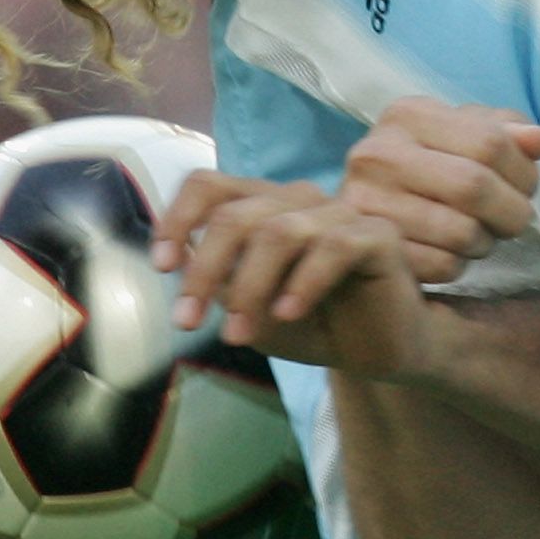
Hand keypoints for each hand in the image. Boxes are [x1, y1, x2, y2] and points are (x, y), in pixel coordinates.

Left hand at [152, 174, 441, 373]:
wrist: (378, 352)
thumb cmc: (312, 324)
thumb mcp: (248, 309)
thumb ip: (217, 284)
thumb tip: (176, 263)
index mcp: (263, 206)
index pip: (210, 186)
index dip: (178, 218)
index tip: (161, 266)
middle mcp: (298, 200)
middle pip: (237, 214)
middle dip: (204, 270)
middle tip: (189, 322)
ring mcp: (340, 213)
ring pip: (280, 231)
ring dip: (250, 286)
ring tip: (240, 335)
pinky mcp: (378, 235)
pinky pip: (334, 246)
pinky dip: (304, 282)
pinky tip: (289, 314)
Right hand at [338, 99, 539, 283]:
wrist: (365, 215)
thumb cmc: (430, 168)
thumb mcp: (464, 137)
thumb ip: (507, 134)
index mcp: (408, 114)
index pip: (490, 142)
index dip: (524, 171)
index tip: (526, 185)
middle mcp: (377, 153)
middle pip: (475, 186)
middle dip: (511, 211)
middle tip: (513, 219)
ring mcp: (365, 203)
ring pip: (462, 232)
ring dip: (486, 241)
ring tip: (479, 234)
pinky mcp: (368, 250)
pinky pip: (442, 266)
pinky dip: (460, 265)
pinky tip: (451, 252)